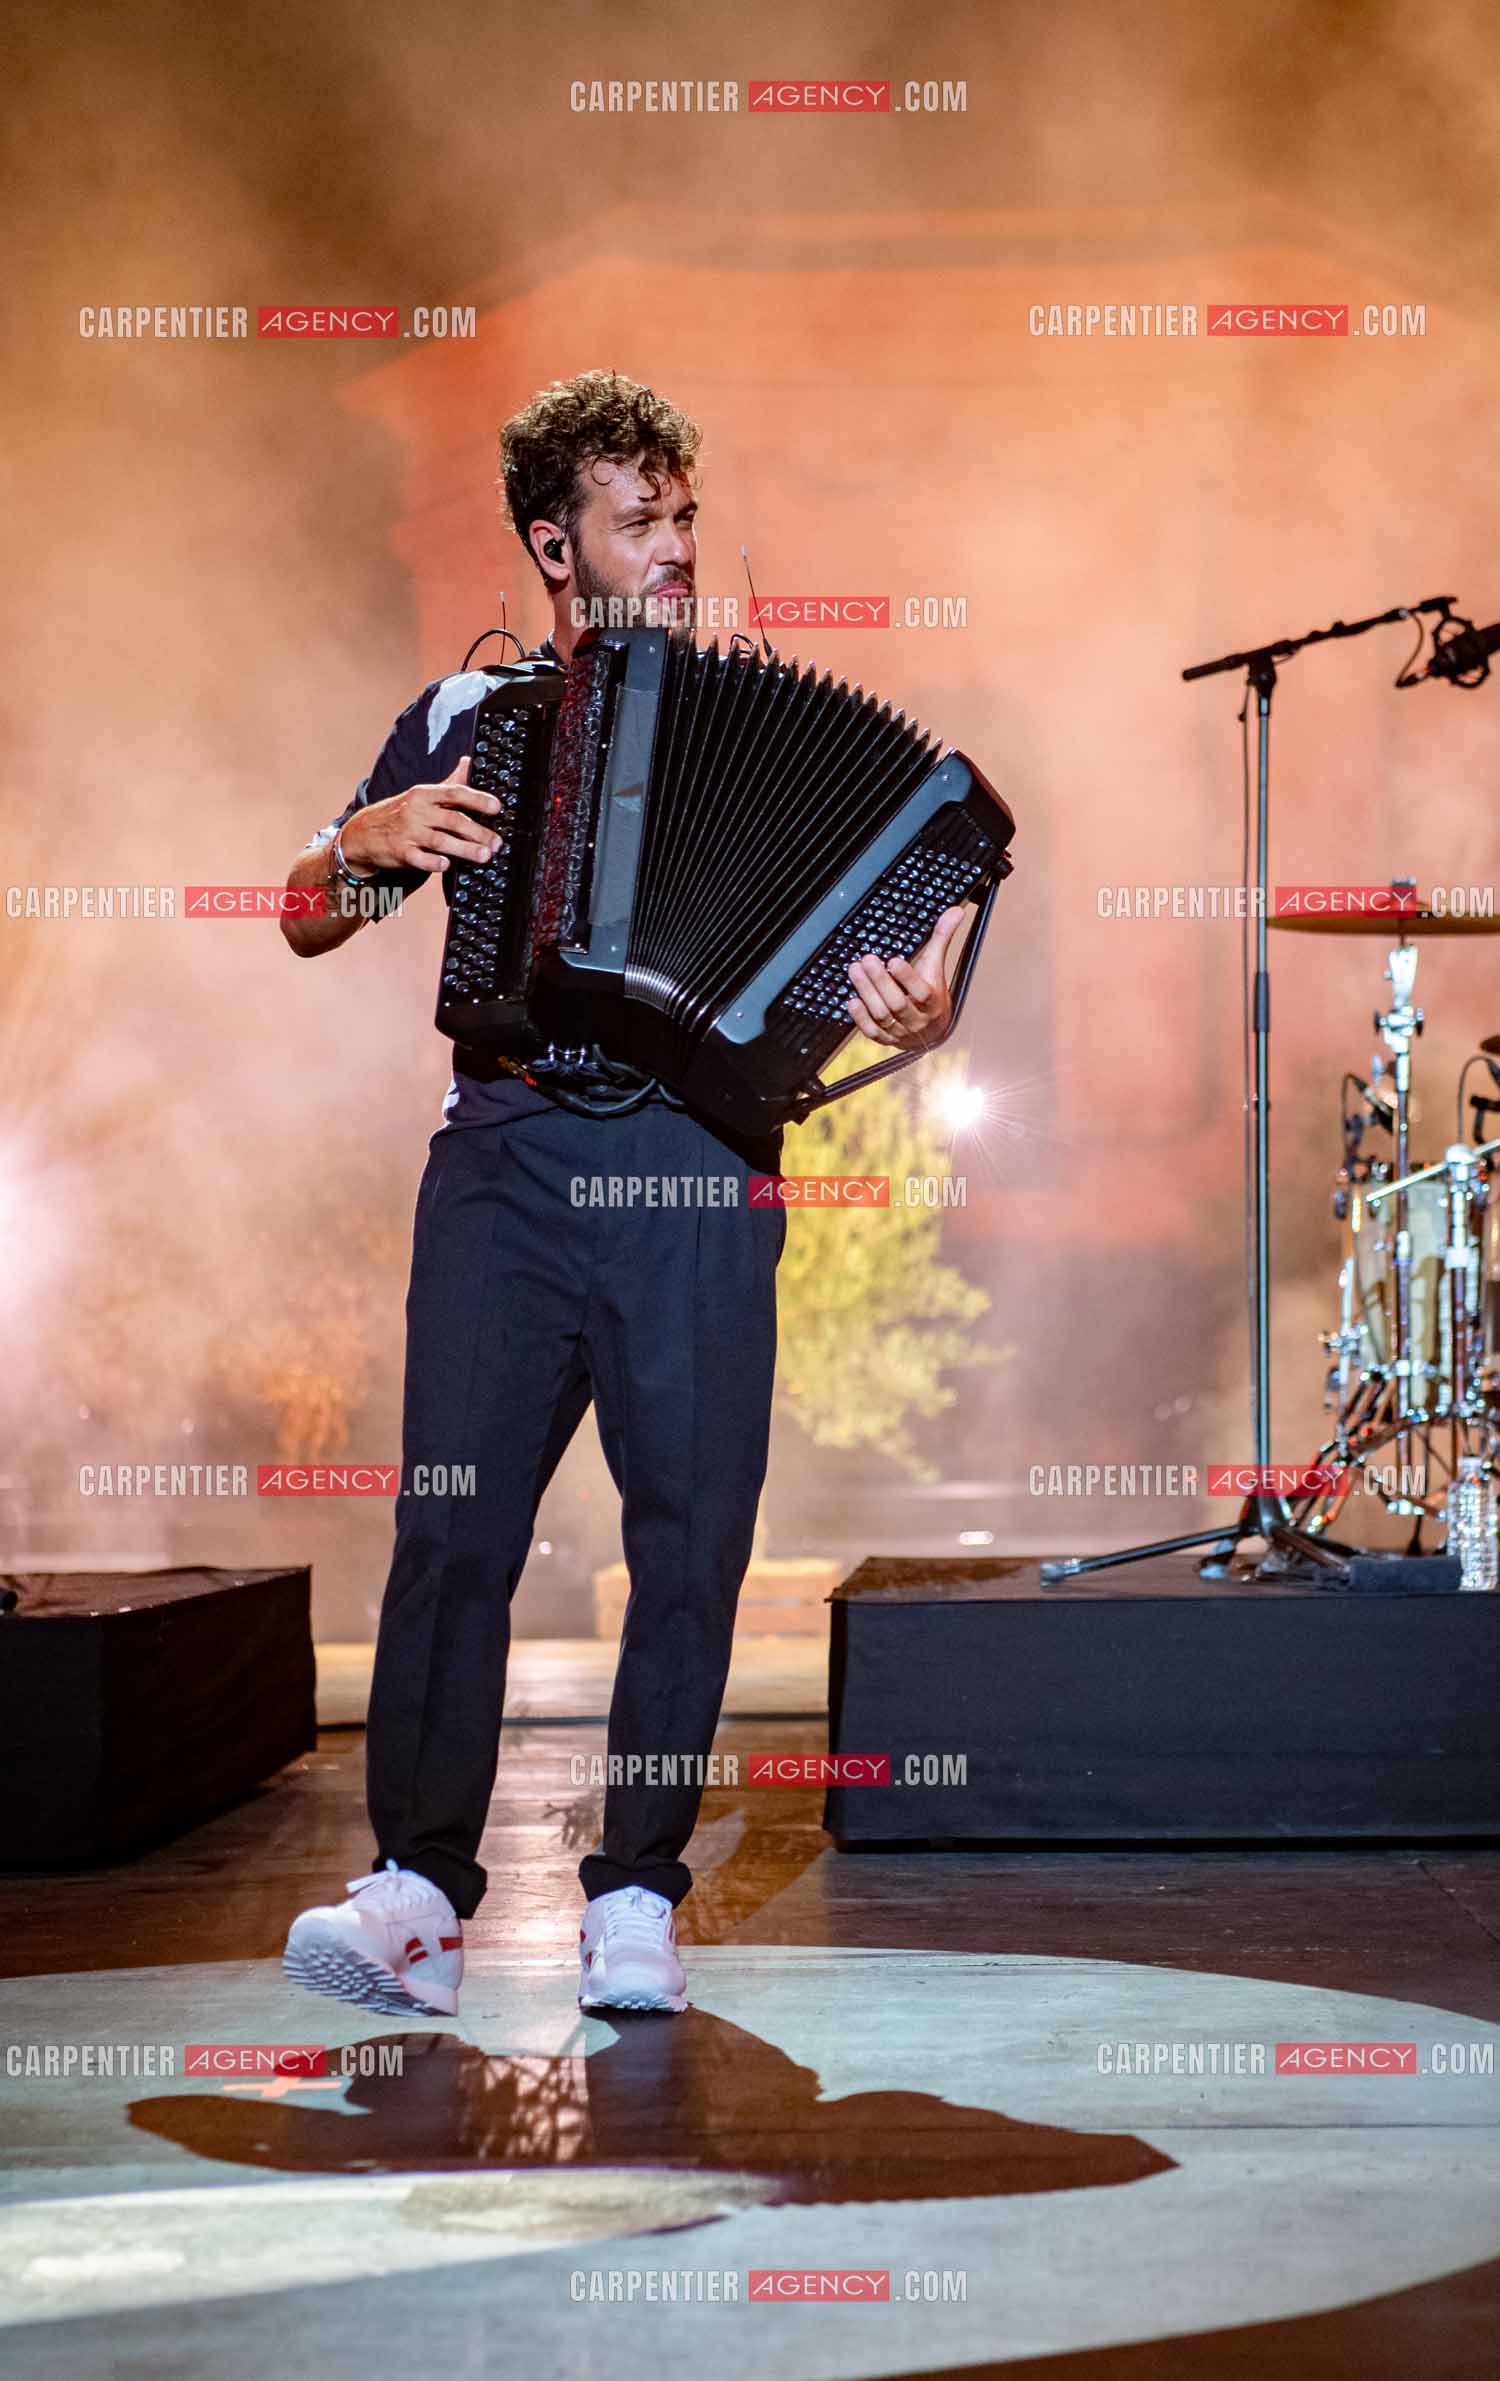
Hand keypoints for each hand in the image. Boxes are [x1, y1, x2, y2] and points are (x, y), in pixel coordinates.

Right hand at [337, 757, 502, 875]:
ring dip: (465, 849)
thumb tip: (469, 761)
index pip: (454, 792)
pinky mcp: (401, 852)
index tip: (496, 807)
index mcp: (424, 794)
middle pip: (453, 820)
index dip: (477, 799)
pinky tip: (447, 865)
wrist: (363, 832)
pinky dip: (434, 862)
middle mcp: (417, 811)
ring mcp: (408, 832)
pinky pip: (420, 859)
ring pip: (441, 841)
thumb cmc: (399, 813)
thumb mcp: (421, 794)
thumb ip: (448, 782)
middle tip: (497, 842)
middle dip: (479, 832)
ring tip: (484, 856)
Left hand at [845, 902, 970, 1050]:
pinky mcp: (887, 1039)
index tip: (894, 960)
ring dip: (867, 992)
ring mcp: (901, 1031)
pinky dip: (861, 1018)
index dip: (907, 978)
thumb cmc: (932, 995)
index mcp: (932, 1002)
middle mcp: (918, 1019)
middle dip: (880, 981)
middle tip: (866, 960)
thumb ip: (942, 939)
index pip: (922, 992)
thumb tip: (955, 911)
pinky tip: (852, 1000)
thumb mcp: (936, 968)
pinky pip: (872, 1032)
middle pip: (898, 1003)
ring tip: (855, 970)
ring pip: (882, 1015)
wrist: (932, 1032)